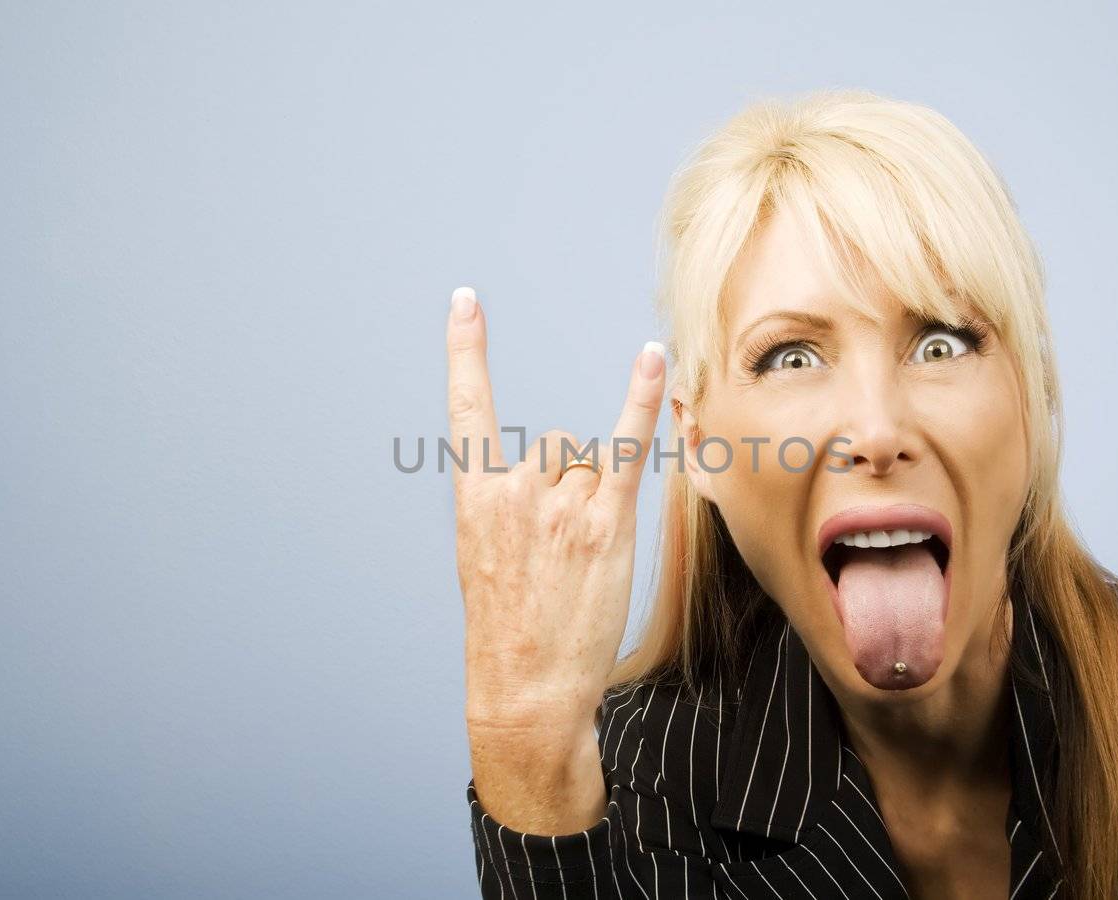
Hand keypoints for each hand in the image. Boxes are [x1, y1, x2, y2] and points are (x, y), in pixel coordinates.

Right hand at [447, 286, 665, 738]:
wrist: (525, 686)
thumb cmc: (508, 625)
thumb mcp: (486, 556)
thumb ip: (510, 502)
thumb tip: (558, 466)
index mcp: (475, 496)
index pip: (468, 407)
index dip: (467, 349)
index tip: (466, 300)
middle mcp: (515, 489)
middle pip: (554, 448)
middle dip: (561, 490)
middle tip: (553, 555)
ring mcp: (562, 503)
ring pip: (588, 464)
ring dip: (591, 500)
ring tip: (578, 560)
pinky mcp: (605, 522)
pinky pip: (626, 447)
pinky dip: (641, 400)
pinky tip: (652, 358)